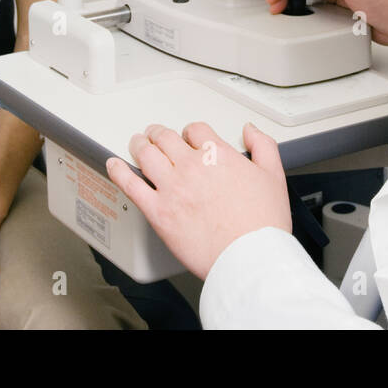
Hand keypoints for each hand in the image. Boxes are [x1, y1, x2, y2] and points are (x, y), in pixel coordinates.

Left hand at [104, 121, 290, 279]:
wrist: (248, 258)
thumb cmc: (262, 225)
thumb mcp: (273, 176)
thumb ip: (263, 146)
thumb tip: (250, 130)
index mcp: (218, 155)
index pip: (195, 130)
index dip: (189, 132)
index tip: (188, 138)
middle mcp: (191, 167)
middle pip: (166, 138)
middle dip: (158, 133)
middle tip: (155, 135)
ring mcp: (172, 188)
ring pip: (146, 154)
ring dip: (139, 144)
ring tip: (136, 143)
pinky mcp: (158, 212)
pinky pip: (131, 185)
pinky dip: (118, 171)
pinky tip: (114, 165)